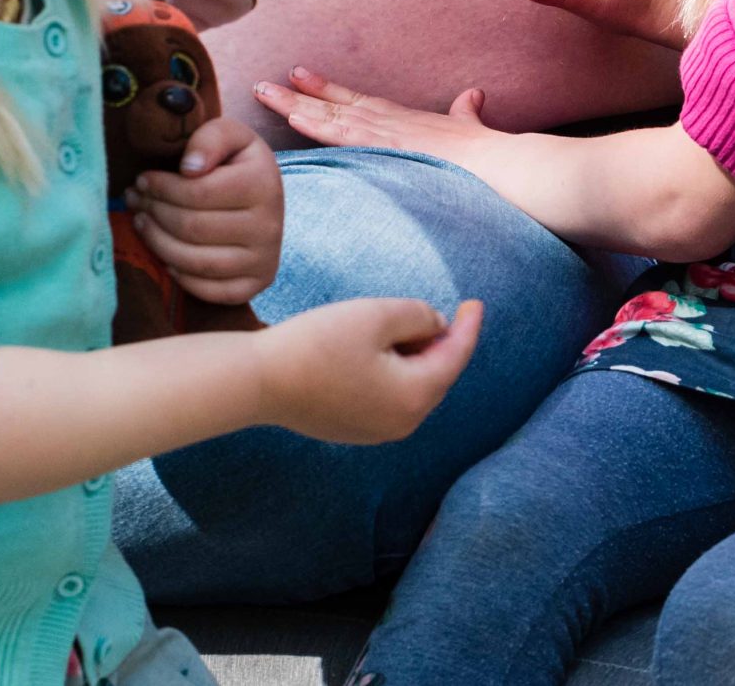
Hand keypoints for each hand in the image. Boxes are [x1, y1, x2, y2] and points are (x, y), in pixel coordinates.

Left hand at [123, 114, 280, 305]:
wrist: (264, 197)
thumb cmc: (236, 163)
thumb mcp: (229, 135)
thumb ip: (210, 139)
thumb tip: (188, 168)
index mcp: (263, 184)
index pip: (197, 193)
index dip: (161, 188)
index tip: (141, 180)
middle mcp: (269, 226)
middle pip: (192, 228)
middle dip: (154, 212)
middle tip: (134, 200)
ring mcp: (263, 260)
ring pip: (195, 261)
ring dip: (157, 242)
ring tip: (141, 222)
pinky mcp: (255, 285)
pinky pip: (208, 290)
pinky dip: (179, 275)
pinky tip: (163, 254)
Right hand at [254, 296, 481, 443]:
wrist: (258, 382)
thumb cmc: (317, 343)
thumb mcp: (376, 314)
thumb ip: (417, 315)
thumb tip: (433, 326)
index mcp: (414, 396)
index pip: (454, 356)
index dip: (467, 327)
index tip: (476, 303)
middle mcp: (402, 422)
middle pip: (435, 376)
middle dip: (442, 343)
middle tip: (446, 314)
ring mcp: (376, 431)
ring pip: (411, 388)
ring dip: (416, 358)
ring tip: (412, 330)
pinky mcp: (352, 429)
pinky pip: (388, 398)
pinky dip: (394, 373)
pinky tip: (380, 353)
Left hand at [259, 66, 494, 164]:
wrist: (503, 165)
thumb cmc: (490, 153)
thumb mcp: (472, 127)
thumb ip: (467, 113)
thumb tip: (472, 96)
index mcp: (404, 121)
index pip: (357, 101)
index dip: (326, 90)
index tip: (299, 76)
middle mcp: (390, 122)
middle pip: (335, 104)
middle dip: (298, 96)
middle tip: (264, 84)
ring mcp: (387, 134)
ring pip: (331, 116)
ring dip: (295, 106)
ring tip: (263, 93)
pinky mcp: (389, 151)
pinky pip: (345, 138)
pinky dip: (319, 127)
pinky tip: (295, 118)